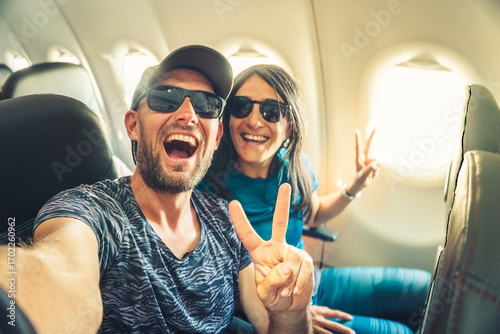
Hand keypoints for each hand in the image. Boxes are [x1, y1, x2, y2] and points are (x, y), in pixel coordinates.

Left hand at [229, 183, 313, 312]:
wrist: (290, 306)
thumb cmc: (272, 297)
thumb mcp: (265, 293)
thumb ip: (272, 280)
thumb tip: (287, 265)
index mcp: (260, 252)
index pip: (247, 235)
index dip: (240, 220)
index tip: (233, 202)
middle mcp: (276, 247)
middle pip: (280, 222)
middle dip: (282, 203)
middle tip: (285, 185)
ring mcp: (292, 252)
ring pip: (293, 258)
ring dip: (290, 280)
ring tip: (285, 292)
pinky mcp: (305, 260)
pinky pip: (304, 268)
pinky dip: (299, 282)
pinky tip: (293, 290)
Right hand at [310, 305, 354, 333]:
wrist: (292, 314)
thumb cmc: (306, 311)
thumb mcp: (315, 308)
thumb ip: (324, 311)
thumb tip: (334, 313)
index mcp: (321, 311)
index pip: (335, 313)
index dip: (343, 315)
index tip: (351, 317)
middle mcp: (319, 319)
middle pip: (334, 325)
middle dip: (344, 330)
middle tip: (353, 332)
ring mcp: (315, 327)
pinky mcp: (310, 332)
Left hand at [347, 129, 379, 194]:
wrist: (358, 186)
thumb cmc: (358, 180)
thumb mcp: (364, 176)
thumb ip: (371, 169)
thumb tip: (378, 162)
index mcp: (358, 159)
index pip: (358, 147)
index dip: (358, 139)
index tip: (356, 131)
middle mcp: (363, 158)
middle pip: (369, 146)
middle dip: (372, 137)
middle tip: (375, 128)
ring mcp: (368, 161)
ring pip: (377, 160)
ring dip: (376, 168)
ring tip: (371, 175)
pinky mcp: (372, 164)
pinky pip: (378, 165)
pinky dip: (377, 171)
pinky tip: (372, 176)